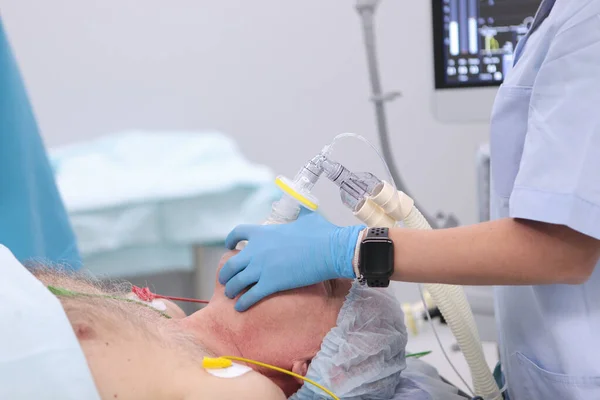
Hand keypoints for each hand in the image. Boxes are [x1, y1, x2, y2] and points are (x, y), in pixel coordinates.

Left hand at [218, 210, 363, 310]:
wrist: (331, 250)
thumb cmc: (321, 233)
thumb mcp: (307, 218)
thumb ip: (300, 214)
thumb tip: (305, 208)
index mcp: (264, 232)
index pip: (238, 233)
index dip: (231, 240)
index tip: (229, 246)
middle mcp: (257, 250)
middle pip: (231, 263)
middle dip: (226, 273)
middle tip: (226, 279)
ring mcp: (262, 268)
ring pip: (236, 282)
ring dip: (231, 289)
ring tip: (230, 295)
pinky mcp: (271, 284)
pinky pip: (250, 296)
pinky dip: (242, 303)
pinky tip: (239, 308)